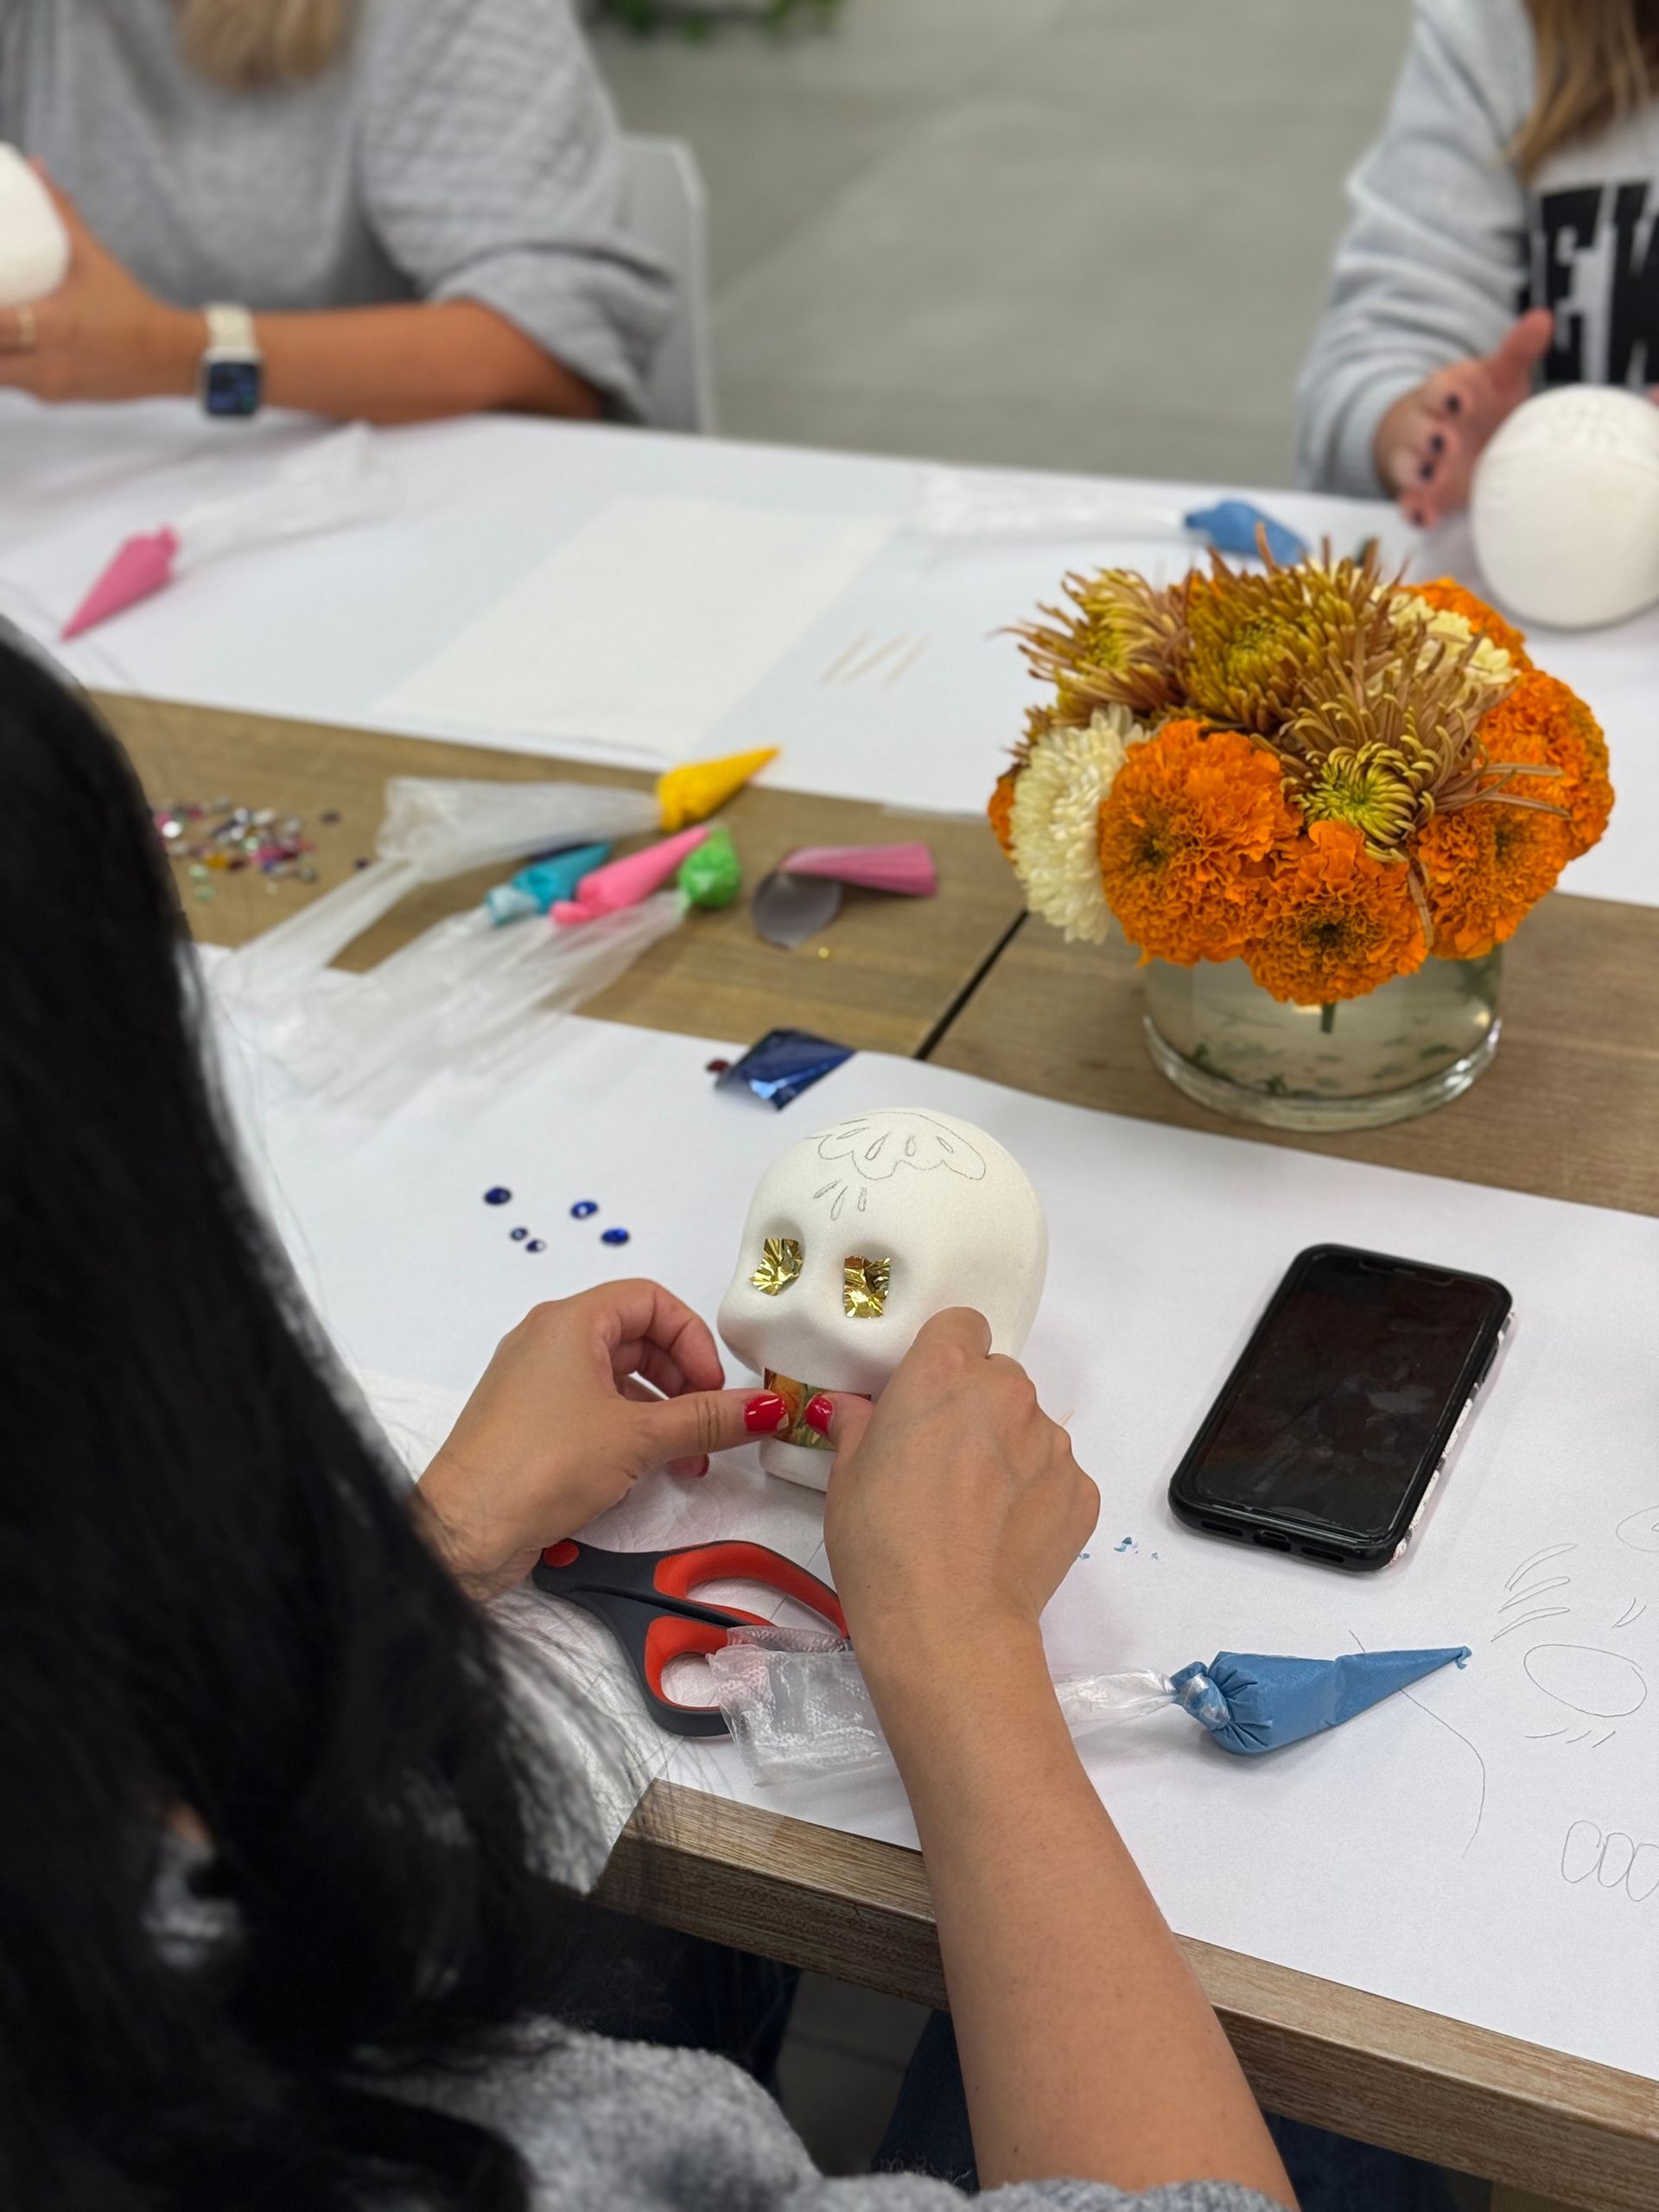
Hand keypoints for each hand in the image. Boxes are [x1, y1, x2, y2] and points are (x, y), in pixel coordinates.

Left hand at [0, 167, 200, 403]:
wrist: (169, 359)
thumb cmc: (129, 306)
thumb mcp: (94, 259)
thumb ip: (61, 213)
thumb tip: (35, 167)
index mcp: (52, 326)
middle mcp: (47, 364)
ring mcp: (50, 386)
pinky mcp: (56, 399)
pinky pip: (17, 387)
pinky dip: (6, 368)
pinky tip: (8, 348)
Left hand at [415, 1281, 788, 1598]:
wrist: (462, 1530)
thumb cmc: (544, 1465)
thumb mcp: (638, 1438)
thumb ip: (706, 1419)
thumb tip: (768, 1408)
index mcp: (569, 1321)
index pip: (650, 1301)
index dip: (692, 1339)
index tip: (713, 1387)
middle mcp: (548, 1340)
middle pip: (636, 1338)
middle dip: (682, 1381)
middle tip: (707, 1427)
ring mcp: (534, 1383)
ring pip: (616, 1379)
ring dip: (661, 1413)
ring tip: (686, 1462)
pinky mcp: (528, 1424)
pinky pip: (592, 1409)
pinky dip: (628, 1430)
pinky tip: (646, 1471)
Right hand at [820, 1308, 1097, 1684]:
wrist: (949, 1626)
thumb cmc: (882, 1542)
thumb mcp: (846, 1476)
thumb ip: (857, 1425)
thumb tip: (851, 1409)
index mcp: (946, 1372)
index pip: (962, 1323)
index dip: (944, 1354)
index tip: (927, 1394)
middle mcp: (1008, 1393)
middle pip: (997, 1377)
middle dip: (975, 1406)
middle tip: (943, 1460)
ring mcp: (1053, 1443)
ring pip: (1029, 1428)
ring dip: (1007, 1451)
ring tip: (974, 1510)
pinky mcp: (1082, 1492)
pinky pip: (1055, 1477)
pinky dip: (1034, 1496)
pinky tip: (1002, 1537)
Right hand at [1374, 307, 1554, 526]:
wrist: (1453, 440)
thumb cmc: (1481, 406)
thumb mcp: (1499, 378)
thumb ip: (1517, 353)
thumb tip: (1542, 318)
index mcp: (1446, 395)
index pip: (1440, 390)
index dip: (1448, 395)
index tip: (1463, 400)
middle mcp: (1427, 428)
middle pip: (1418, 430)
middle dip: (1428, 436)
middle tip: (1445, 442)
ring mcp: (1421, 463)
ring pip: (1407, 466)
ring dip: (1416, 472)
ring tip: (1431, 476)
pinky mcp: (1423, 495)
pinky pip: (1410, 505)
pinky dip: (1415, 512)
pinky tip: (1424, 518)